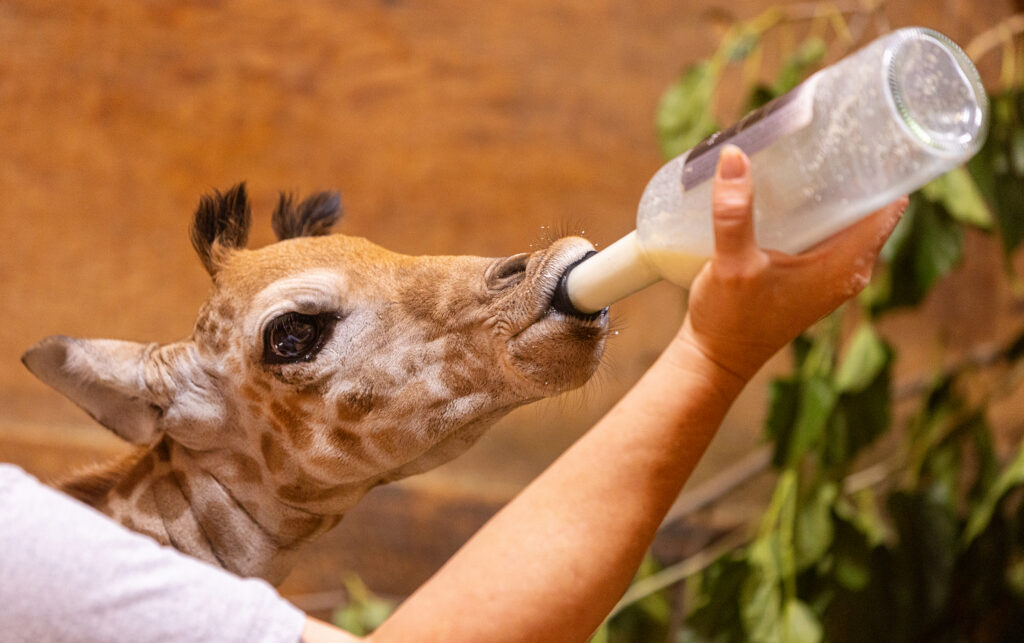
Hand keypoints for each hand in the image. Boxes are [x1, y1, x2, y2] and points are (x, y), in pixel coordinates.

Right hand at [676, 145, 906, 382]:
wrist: (714, 359)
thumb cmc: (730, 321)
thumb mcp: (732, 264)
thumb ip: (735, 213)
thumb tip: (734, 156)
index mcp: (845, 266)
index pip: (888, 206)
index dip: (884, 168)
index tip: (865, 133)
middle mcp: (847, 270)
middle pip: (868, 206)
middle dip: (852, 170)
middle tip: (828, 130)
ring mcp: (830, 274)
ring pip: (845, 218)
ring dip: (830, 189)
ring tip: (808, 150)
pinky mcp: (811, 276)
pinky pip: (826, 230)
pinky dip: (814, 208)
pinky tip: (789, 190)